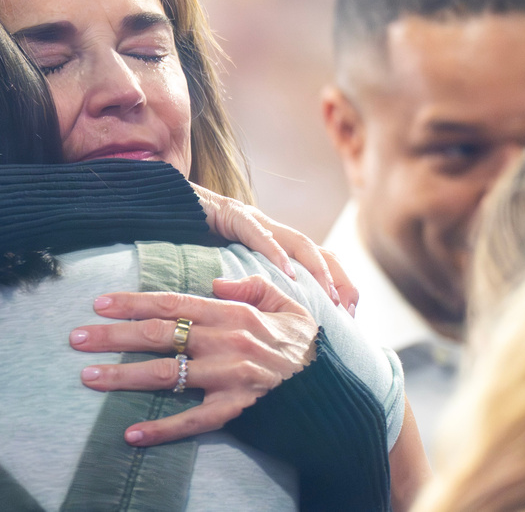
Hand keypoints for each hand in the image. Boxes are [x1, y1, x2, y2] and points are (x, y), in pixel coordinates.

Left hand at [70, 275, 317, 446]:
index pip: (172, 302)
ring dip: (122, 376)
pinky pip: (192, 421)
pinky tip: (130, 434)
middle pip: (158, 334)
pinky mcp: (236, 409)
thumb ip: (250, 285)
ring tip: (87, 377)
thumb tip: (214, 280)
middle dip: (112, 336)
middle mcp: (226, 341)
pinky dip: (161, 429)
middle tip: (75, 338)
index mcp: (233, 311)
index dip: (132, 302)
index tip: (99, 302)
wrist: (338, 387)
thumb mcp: (287, 301)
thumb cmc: (308, 342)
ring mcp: (229, 376)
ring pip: (166, 374)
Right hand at [190, 182, 357, 315]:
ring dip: (319, 272)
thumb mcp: (232, 267)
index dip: (339, 283)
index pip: (319, 260)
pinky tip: (287, 274)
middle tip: (348, 311)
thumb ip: (251, 285)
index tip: (349, 315)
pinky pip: (260, 234)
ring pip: (301, 243)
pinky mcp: (236, 215)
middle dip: (340, 280)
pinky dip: (275, 254)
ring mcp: (257, 221)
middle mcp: (274, 231)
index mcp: (276, 243)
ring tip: (330, 297)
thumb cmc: (199, 238)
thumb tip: (266, 320)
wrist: (174, 204)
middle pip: (321, 252)